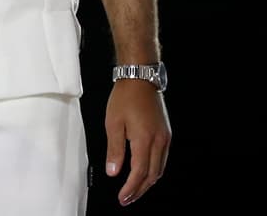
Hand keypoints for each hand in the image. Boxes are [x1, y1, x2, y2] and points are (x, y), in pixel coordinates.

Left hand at [104, 80, 170, 205]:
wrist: (140, 79)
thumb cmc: (124, 97)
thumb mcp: (112, 123)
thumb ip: (114, 150)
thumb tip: (113, 172)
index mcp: (144, 139)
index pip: (139, 172)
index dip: (131, 188)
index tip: (123, 198)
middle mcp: (159, 141)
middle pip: (152, 175)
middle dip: (140, 189)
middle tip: (127, 199)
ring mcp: (165, 138)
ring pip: (160, 169)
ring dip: (148, 182)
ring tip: (134, 190)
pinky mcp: (166, 135)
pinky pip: (162, 159)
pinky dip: (154, 170)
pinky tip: (145, 173)